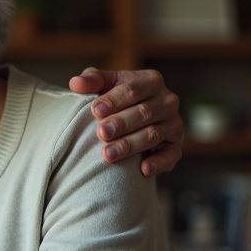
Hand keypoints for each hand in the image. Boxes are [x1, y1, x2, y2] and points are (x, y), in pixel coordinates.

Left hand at [69, 67, 184, 176]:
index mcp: (151, 81)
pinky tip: (143, 169)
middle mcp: (167, 102)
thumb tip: (75, 83)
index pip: (133, 90)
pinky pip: (170, 156)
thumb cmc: (114, 98)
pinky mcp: (175, 147)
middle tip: (102, 133)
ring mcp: (174, 125)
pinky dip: (158, 163)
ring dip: (130, 145)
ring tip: (108, 154)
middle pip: (144, 112)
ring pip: (153, 134)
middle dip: (121, 123)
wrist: (130, 120)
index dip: (114, 100)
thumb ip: (91, 80)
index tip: (95, 110)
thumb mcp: (104, 85)